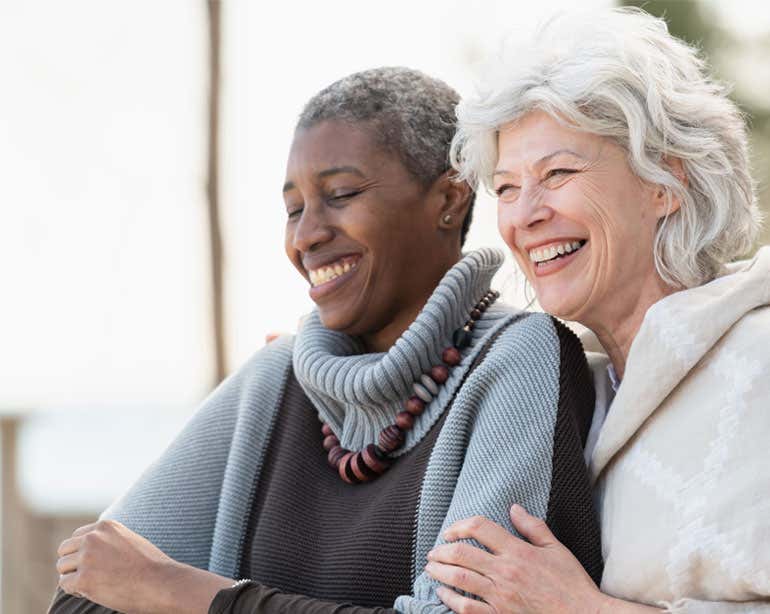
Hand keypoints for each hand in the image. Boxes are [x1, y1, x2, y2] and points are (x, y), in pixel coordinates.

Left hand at [56, 519, 231, 613]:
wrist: (162, 582)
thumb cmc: (150, 566)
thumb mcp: (129, 541)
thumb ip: (109, 539)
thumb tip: (87, 549)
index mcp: (105, 526)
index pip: (77, 537)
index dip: (82, 553)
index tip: (96, 564)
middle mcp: (93, 538)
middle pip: (64, 550)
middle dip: (74, 564)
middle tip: (92, 576)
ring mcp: (87, 557)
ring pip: (62, 567)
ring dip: (74, 577)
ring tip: (97, 583)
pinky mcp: (84, 579)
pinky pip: (65, 584)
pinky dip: (77, 590)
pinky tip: (97, 591)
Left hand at [424, 505, 608, 613]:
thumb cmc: (571, 583)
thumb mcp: (555, 548)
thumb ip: (532, 526)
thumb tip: (513, 508)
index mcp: (518, 551)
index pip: (480, 528)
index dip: (459, 525)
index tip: (450, 531)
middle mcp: (505, 571)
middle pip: (461, 553)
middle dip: (441, 550)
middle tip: (433, 551)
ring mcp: (501, 596)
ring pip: (459, 579)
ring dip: (439, 572)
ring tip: (431, 569)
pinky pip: (467, 608)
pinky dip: (450, 600)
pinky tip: (443, 594)